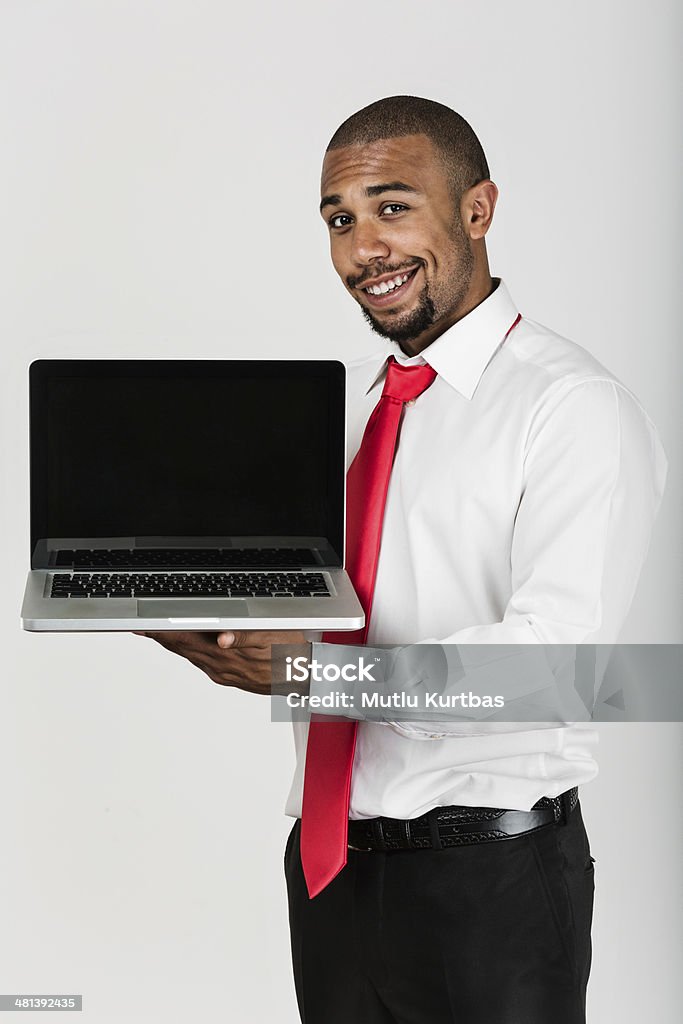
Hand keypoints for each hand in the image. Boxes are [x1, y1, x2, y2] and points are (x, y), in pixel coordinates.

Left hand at [134, 629, 310, 694]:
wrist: (307, 679)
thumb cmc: (293, 654)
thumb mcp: (273, 638)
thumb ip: (246, 637)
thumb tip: (223, 638)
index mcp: (227, 655)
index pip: (186, 640)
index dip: (163, 632)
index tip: (143, 625)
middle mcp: (222, 667)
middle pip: (183, 649)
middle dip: (161, 636)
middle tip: (141, 627)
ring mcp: (225, 674)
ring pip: (191, 656)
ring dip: (173, 644)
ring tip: (157, 633)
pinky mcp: (231, 677)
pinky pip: (203, 663)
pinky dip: (190, 653)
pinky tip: (187, 647)